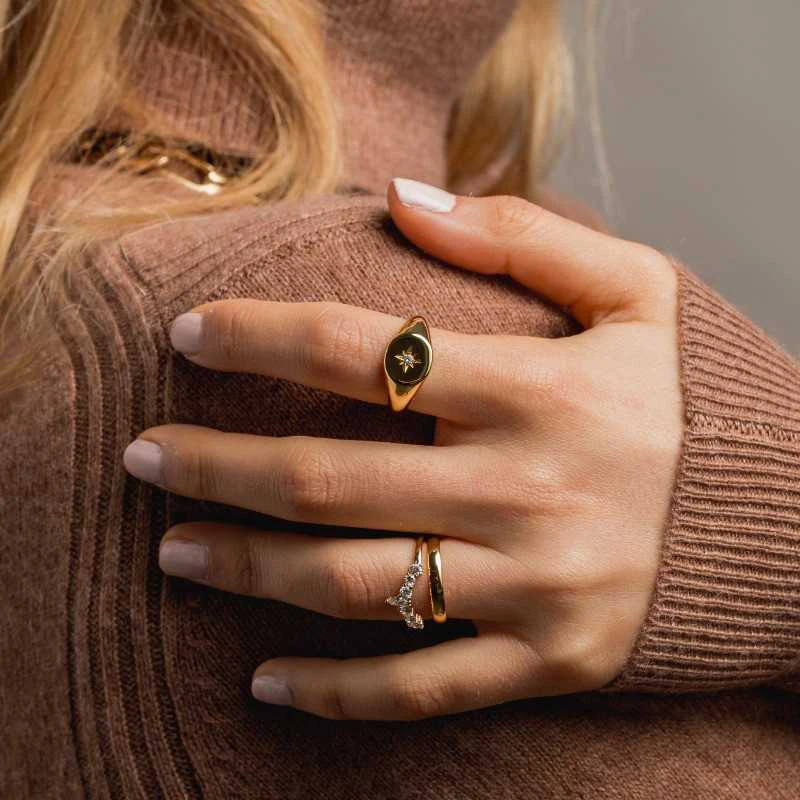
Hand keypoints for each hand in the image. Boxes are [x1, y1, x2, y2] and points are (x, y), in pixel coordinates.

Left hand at [123, 179, 682, 719]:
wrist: (776, 523)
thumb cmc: (686, 402)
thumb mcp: (637, 293)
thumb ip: (523, 236)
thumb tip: (405, 197)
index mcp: (543, 392)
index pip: (364, 351)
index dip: (260, 336)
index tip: (187, 335)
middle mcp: (530, 493)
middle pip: (329, 479)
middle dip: (216, 465)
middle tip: (141, 457)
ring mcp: (537, 591)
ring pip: (358, 587)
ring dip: (247, 570)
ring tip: (173, 550)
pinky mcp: (548, 662)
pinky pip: (421, 689)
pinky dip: (335, 691)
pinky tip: (264, 680)